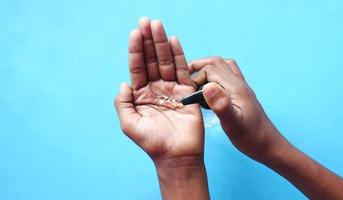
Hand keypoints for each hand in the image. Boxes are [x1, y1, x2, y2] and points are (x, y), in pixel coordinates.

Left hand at [114, 18, 203, 161]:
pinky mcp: (186, 92)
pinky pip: (182, 70)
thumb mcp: (129, 124)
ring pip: (166, 61)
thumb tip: (124, 82)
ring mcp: (172, 89)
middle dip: (148, 40)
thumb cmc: (152, 142)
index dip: (136, 50)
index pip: (137, 67)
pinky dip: (179, 56)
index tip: (135, 32)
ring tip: (158, 25)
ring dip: (162, 43)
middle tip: (146, 21)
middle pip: (151, 59)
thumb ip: (122, 103)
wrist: (175, 156)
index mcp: (141, 94)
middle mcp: (156, 88)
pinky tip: (174, 41)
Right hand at [189, 57, 281, 161]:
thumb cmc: (252, 137)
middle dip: (199, 67)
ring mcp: (241, 89)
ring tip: (195, 82)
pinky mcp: (241, 96)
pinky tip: (209, 92)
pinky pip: (227, 78)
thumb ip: (220, 104)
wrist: (269, 146)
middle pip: (217, 63)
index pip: (211, 69)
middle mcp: (239, 84)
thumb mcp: (233, 123)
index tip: (187, 91)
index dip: (196, 76)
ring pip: (223, 68)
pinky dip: (215, 78)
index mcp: (235, 88)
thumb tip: (207, 86)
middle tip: (185, 79)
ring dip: (208, 70)